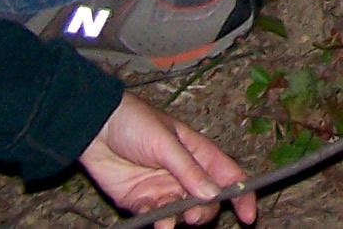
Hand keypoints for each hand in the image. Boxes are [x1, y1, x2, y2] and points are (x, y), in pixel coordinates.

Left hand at [79, 93, 254, 226]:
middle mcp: (183, 174)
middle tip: (194, 217)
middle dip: (204, 212)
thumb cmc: (136, 123)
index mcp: (197, 152)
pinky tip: (151, 216)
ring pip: (180, 213)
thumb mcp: (166, 143)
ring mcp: (162, 188)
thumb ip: (188, 170)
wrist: (94, 127)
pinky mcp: (140, 200)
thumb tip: (212, 195)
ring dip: (177, 220)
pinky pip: (154, 217)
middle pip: (206, 201)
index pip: (228, 175)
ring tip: (166, 222)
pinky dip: (156, 220)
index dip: (241, 194)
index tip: (248, 215)